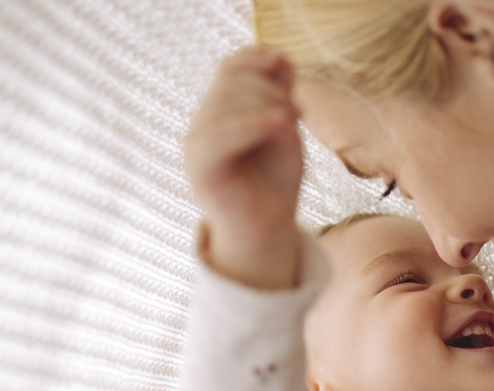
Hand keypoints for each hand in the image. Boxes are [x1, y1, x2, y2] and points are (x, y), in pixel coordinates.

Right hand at [184, 46, 303, 287]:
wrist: (268, 230)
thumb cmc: (276, 181)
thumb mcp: (284, 130)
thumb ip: (279, 95)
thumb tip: (279, 59)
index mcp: (220, 111)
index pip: (230, 67)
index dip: (255, 57)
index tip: (285, 63)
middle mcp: (203, 123)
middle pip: (231, 81)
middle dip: (269, 89)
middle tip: (297, 114)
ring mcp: (197, 144)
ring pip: (225, 102)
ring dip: (266, 104)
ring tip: (293, 122)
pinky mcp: (201, 167)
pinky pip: (221, 134)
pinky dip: (254, 123)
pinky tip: (282, 123)